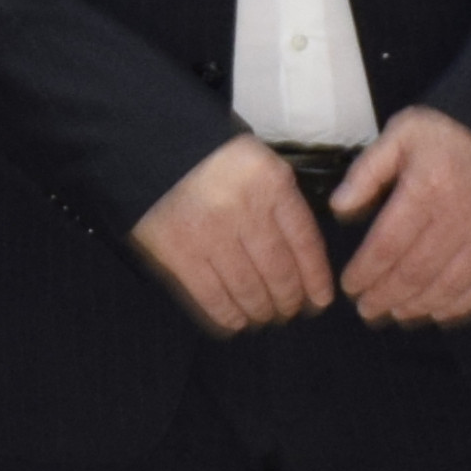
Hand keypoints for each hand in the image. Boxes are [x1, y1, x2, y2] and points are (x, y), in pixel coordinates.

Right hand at [129, 138, 340, 334]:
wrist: (151, 148)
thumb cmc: (211, 158)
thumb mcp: (258, 164)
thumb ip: (281, 202)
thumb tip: (301, 255)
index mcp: (271, 184)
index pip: (305, 241)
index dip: (315, 277)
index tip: (320, 299)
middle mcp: (245, 210)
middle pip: (278, 271)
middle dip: (288, 299)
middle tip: (289, 311)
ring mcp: (210, 234)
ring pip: (247, 288)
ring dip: (260, 310)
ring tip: (263, 317)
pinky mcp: (179, 252)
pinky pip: (210, 294)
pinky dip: (226, 314)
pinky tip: (235, 321)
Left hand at [332, 106, 470, 325]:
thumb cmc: (455, 130)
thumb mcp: (403, 133)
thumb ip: (368, 172)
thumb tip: (340, 208)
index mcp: (427, 188)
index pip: (387, 245)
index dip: (365, 273)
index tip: (351, 286)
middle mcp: (459, 216)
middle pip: (415, 272)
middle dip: (386, 297)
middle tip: (367, 310)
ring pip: (448, 285)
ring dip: (418, 306)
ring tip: (396, 314)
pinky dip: (460, 306)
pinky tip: (439, 313)